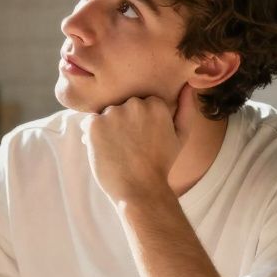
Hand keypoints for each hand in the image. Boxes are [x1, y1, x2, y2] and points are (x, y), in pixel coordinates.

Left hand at [81, 85, 200, 203]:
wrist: (140, 191)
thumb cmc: (161, 165)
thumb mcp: (181, 136)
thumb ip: (186, 108)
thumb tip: (188, 85)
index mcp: (156, 103)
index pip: (139, 104)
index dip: (138, 123)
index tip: (141, 140)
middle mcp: (135, 103)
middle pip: (122, 106)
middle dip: (122, 123)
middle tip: (128, 147)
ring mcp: (114, 113)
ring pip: (105, 114)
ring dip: (107, 128)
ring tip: (117, 150)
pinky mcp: (95, 124)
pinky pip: (89, 123)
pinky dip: (93, 135)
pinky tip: (105, 151)